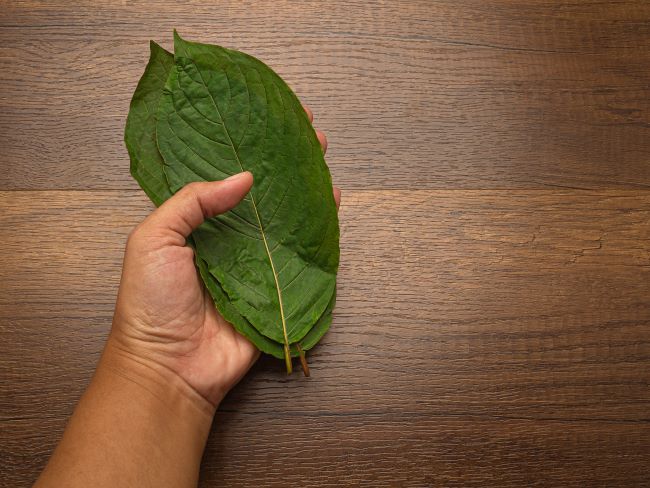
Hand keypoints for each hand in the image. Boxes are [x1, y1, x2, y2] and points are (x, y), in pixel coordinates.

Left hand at [108, 107, 337, 408]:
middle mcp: (232, 237)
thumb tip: (244, 177)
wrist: (171, 366)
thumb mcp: (154, 238)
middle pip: (264, 191)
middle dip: (285, 159)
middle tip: (306, 130)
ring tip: (321, 155)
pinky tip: (331, 203)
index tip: (269, 116)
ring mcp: (258, 261)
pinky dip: (321, 229)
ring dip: (307, 186)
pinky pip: (304, 254)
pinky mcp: (279, 287)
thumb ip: (193, 201)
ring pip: (288, 217)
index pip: (227, 175)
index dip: (247, 146)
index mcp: (199, 223)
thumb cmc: (151, 302)